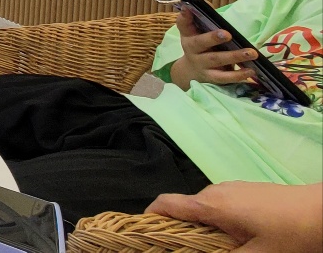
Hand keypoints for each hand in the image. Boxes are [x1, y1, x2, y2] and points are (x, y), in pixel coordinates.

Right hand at [147, 182, 322, 252]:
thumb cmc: (290, 235)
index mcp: (211, 205)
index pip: (165, 204)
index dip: (148, 219)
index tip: (145, 237)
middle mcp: (217, 191)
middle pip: (185, 210)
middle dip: (182, 233)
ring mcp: (234, 189)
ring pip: (206, 210)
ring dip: (205, 230)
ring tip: (219, 251)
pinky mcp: (249, 192)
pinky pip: (223, 207)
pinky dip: (221, 223)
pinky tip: (241, 240)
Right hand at [169, 9, 260, 90]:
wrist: (192, 72)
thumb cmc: (202, 47)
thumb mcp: (199, 33)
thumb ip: (205, 20)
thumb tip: (207, 4)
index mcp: (189, 35)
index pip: (183, 24)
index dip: (184, 17)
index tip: (187, 8)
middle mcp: (192, 50)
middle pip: (200, 43)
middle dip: (213, 38)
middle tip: (227, 34)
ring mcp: (202, 64)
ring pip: (217, 60)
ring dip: (234, 56)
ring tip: (251, 53)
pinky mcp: (212, 77)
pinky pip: (225, 77)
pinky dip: (238, 75)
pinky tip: (251, 71)